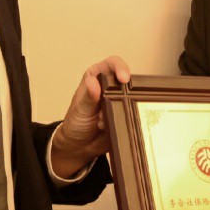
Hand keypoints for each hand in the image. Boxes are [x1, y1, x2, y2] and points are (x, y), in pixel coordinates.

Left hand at [51, 56, 129, 177]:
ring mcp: (120, 101)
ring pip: (132, 98)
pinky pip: (133, 114)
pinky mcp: (126, 114)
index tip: (123, 78)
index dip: (120, 68)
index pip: (113, 64)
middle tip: (114, 106)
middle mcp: (110, 87)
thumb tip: (93, 82)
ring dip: (121, 109)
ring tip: (104, 120)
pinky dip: (123, 120)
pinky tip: (108, 126)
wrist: (79, 146)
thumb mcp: (80, 109)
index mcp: (97, 77)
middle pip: (127, 80)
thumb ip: (88, 97)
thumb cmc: (76, 123)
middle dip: (123, 94)